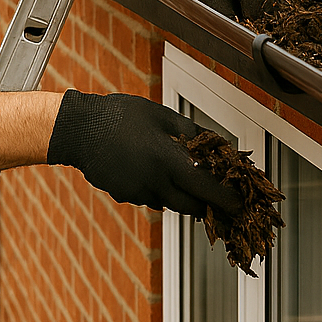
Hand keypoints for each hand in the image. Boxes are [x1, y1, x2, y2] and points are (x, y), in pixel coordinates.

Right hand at [47, 91, 241, 216]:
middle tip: (223, 200)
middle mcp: (155, 183)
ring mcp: (139, 193)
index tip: (242, 204)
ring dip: (186, 197)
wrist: (79, 130)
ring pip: (172, 203)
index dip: (228, 199)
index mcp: (168, 161)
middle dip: (210, 205)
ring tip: (189, 180)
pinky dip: (161, 191)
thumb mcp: (161, 116)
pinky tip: (156, 173)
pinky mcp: (126, 195)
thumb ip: (192, 133)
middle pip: (193, 206)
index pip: (207, 189)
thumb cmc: (120, 117)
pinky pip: (152, 198)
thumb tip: (218, 144)